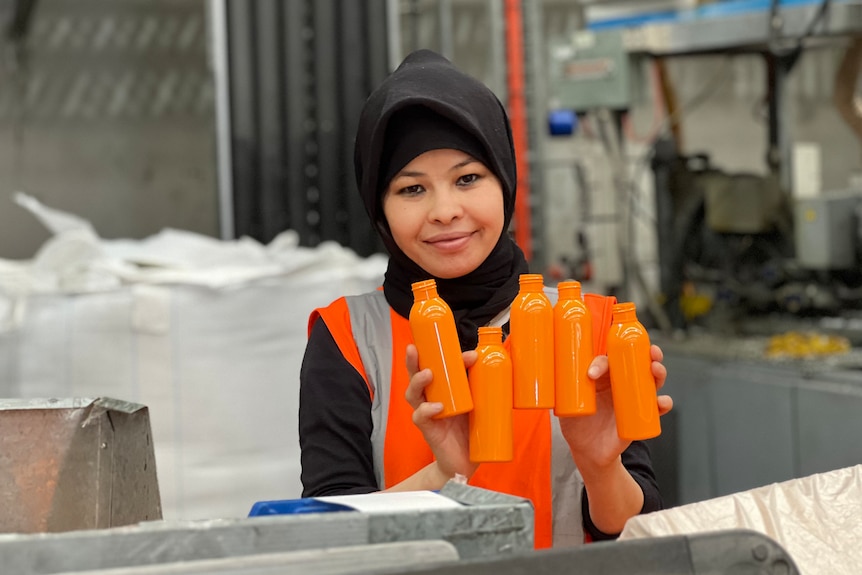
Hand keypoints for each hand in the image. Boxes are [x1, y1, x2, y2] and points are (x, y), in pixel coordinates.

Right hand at [405, 344, 478, 480]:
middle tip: (414, 349)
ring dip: (417, 382)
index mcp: (442, 389)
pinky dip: (427, 410)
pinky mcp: (429, 430)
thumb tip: (490, 364)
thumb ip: (480, 385)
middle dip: (412, 361)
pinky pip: (420, 417)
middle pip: (415, 376)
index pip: (435, 367)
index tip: (468, 355)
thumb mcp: (478, 403)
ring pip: (413, 394)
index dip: (444, 357)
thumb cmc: (470, 429)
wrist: (467, 461)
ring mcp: (428, 414)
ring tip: (428, 374)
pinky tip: (437, 407)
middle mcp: (431, 399)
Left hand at [559, 344, 672, 470]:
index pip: (606, 361)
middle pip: (638, 362)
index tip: (591, 375)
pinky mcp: (641, 416)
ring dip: (658, 372)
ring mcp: (633, 398)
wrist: (589, 452)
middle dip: (647, 353)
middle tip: (649, 352)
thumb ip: (564, 396)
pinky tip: (662, 402)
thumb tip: (559, 383)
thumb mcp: (566, 409)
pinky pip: (657, 407)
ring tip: (656, 369)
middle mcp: (620, 383)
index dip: (601, 362)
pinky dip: (664, 403)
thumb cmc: (576, 425)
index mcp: (602, 377)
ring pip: (651, 379)